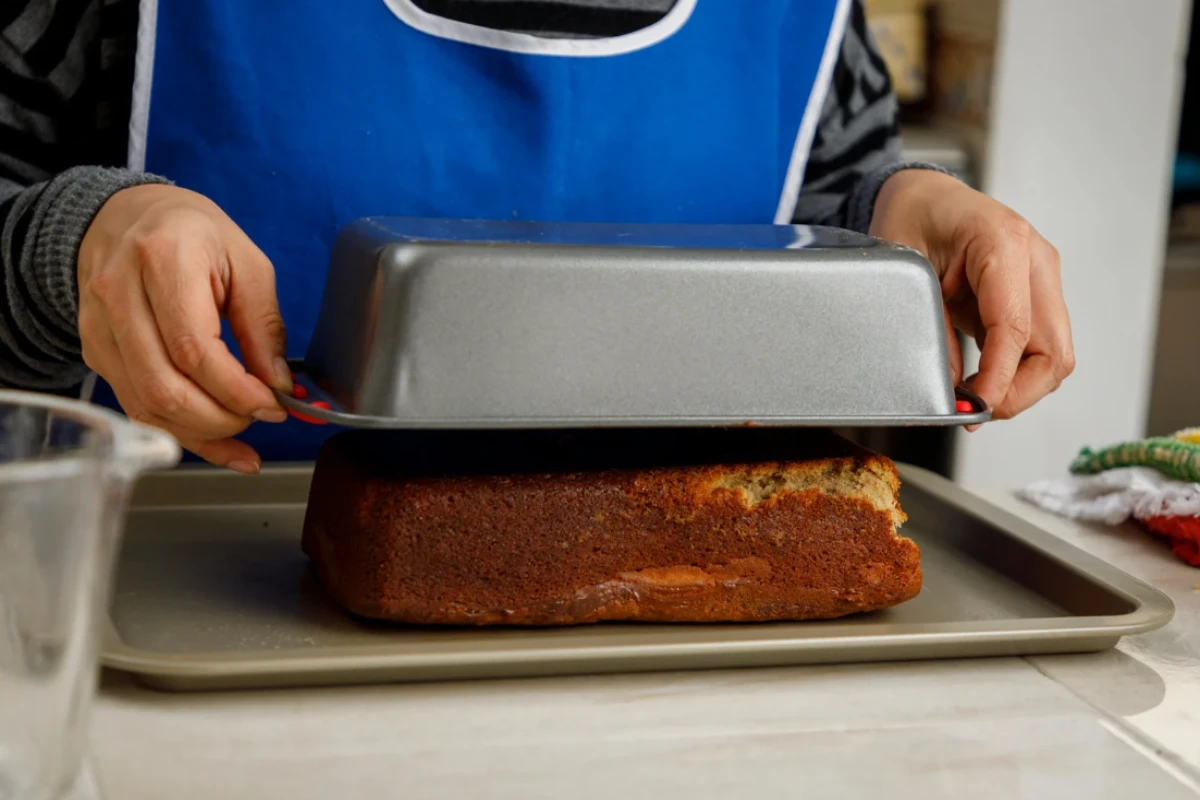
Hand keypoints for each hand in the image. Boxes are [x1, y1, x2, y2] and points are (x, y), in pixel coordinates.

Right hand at [78, 184, 291, 470]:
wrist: (126, 215)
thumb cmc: (192, 233)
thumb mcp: (247, 262)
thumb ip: (264, 325)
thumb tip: (279, 386)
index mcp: (163, 258)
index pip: (194, 348)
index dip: (237, 390)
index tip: (273, 404)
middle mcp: (118, 293)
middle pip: (165, 387)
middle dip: (222, 418)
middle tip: (261, 415)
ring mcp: (99, 327)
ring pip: (146, 405)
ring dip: (202, 432)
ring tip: (242, 429)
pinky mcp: (95, 352)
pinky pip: (136, 407)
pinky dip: (180, 433)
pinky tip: (217, 441)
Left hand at [870, 169, 1074, 423]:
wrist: (925, 196)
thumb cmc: (913, 219)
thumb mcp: (906, 269)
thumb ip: (930, 325)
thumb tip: (950, 387)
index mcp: (1002, 242)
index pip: (1015, 327)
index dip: (998, 378)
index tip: (975, 407)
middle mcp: (1035, 261)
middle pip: (1054, 351)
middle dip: (1019, 393)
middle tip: (975, 410)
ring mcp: (1042, 279)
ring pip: (1055, 355)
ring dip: (1020, 387)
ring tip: (975, 398)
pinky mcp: (1036, 296)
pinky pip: (1040, 347)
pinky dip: (1016, 373)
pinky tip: (982, 381)